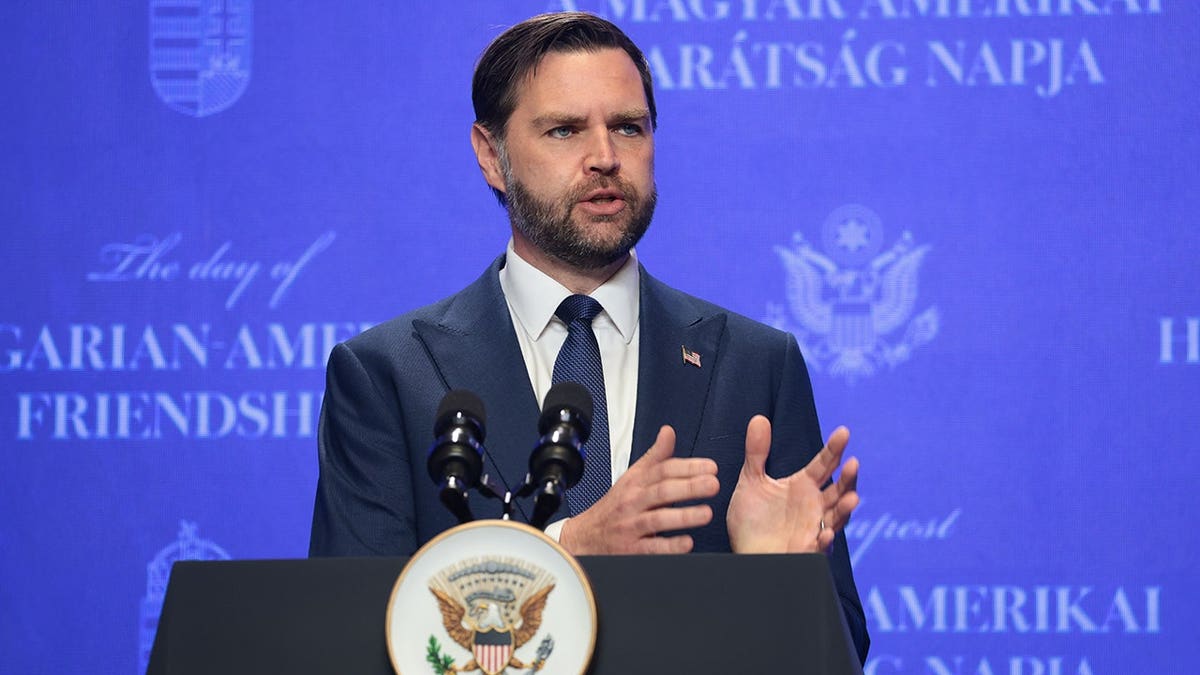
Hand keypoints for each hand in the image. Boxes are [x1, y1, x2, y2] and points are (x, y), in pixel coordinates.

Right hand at [559, 425, 719, 554]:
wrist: (585, 537)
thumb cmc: (614, 507)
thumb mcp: (632, 477)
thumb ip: (655, 457)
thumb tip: (669, 432)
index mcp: (636, 483)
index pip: (662, 470)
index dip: (687, 467)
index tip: (710, 467)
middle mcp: (633, 502)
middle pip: (661, 491)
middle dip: (689, 487)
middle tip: (713, 484)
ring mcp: (631, 526)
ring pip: (657, 519)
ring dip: (683, 516)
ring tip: (706, 513)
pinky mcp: (631, 550)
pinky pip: (651, 548)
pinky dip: (669, 546)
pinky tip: (687, 543)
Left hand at [726, 416, 858, 553]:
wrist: (744, 552)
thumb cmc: (753, 520)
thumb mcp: (752, 481)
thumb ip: (757, 453)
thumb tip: (759, 418)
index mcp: (804, 486)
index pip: (824, 464)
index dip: (834, 449)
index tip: (843, 432)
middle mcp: (815, 505)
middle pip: (839, 489)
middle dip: (848, 478)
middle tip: (853, 463)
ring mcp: (814, 528)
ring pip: (837, 517)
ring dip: (845, 509)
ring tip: (852, 498)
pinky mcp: (807, 550)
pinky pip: (819, 546)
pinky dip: (824, 540)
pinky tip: (824, 534)